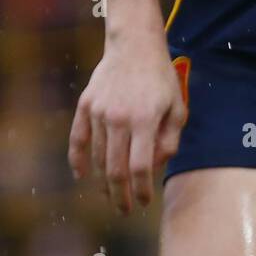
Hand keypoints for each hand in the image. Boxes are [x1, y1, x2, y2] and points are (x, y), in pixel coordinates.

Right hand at [68, 23, 186, 215]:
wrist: (134, 45)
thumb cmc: (160, 78)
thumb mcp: (177, 106)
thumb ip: (170, 139)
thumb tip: (156, 167)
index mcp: (146, 119)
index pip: (140, 167)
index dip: (142, 190)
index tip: (146, 202)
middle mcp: (120, 118)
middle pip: (115, 170)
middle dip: (121, 196)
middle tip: (125, 210)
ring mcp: (99, 112)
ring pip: (98, 157)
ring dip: (104, 181)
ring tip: (112, 194)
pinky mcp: (85, 106)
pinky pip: (77, 139)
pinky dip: (78, 159)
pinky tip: (82, 175)